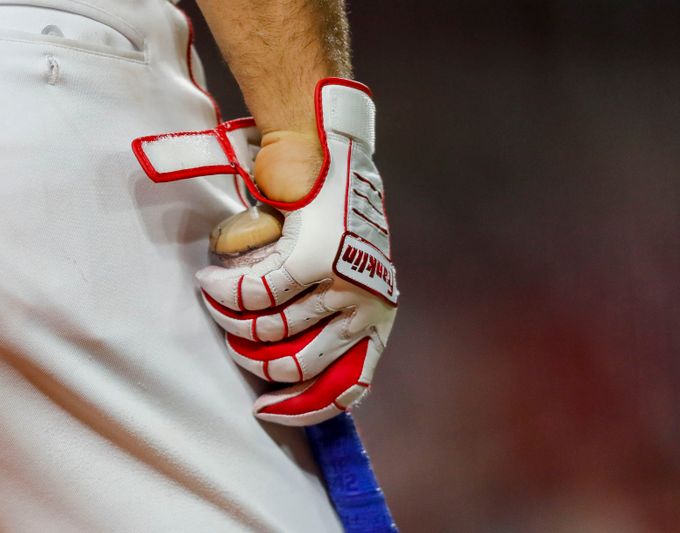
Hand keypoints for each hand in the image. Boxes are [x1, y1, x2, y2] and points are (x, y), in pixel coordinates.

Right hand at [196, 79, 396, 425]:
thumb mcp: (350, 279)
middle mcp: (366, 307)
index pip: (348, 387)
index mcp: (379, 318)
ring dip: (232, 320)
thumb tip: (287, 372)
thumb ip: (332, 321)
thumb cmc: (335, 221)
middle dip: (254, 360)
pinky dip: (226, 292)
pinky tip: (211, 281)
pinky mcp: (312, 260)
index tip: (266, 410)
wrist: (332, 157)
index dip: (304, 409)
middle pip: (296, 365)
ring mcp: (341, 285)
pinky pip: (254, 296)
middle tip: (235, 341)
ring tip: (217, 301)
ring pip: (268, 330)